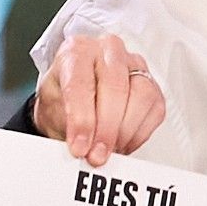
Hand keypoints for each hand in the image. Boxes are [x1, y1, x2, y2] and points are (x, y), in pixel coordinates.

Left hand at [34, 32, 165, 167]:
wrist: (73, 100)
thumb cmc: (62, 98)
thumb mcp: (51, 108)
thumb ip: (65, 124)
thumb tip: (80, 146)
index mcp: (77, 51)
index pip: (81, 83)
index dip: (81, 120)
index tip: (79, 146)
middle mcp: (108, 51)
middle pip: (115, 87)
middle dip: (106, 129)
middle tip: (97, 155)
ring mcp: (134, 65)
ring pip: (141, 96)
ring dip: (125, 131)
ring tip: (110, 150)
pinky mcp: (153, 85)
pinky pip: (154, 110)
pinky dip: (139, 134)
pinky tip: (123, 142)